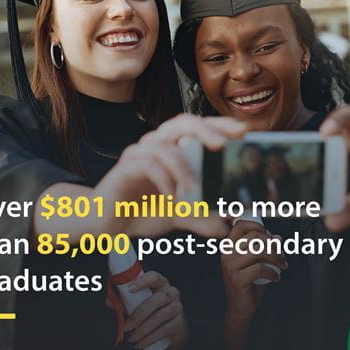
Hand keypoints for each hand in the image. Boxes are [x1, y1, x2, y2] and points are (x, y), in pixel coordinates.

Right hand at [96, 115, 246, 238]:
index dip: (220, 125)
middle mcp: (157, 144)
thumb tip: (224, 226)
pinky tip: (172, 198)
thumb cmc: (141, 210)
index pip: (198, 128)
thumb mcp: (177, 215)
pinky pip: (147, 164)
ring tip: (195, 191)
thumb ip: (199, 217)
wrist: (106, 222)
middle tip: (223, 145)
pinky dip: (164, 180)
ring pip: (165, 145)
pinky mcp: (126, 167)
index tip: (244, 132)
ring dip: (184, 168)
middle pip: (182, 123)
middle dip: (206, 129)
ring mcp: (140, 153)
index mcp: (172, 148)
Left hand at [124, 271, 187, 349]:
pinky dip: (150, 338)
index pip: (154, 277)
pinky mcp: (180, 322)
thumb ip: (125, 301)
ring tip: (131, 338)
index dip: (142, 282)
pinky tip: (140, 344)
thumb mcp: (140, 303)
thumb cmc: (152, 311)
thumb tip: (108, 301)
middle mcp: (171, 292)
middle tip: (126, 326)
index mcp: (160, 283)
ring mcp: (177, 307)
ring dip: (142, 329)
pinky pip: (164, 330)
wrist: (173, 328)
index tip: (130, 289)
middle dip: (139, 315)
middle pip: (157, 300)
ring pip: (159, 316)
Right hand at [222, 221, 285, 319]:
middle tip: (281, 252)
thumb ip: (264, 250)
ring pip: (258, 251)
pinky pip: (260, 268)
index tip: (269, 234)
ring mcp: (231, 266)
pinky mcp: (237, 278)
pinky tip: (276, 277)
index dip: (257, 226)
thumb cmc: (249, 284)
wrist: (241, 307)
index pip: (240, 226)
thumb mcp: (256, 262)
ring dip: (276, 257)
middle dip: (272, 243)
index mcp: (229, 247)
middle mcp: (227, 254)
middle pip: (253, 237)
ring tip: (282, 264)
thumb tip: (277, 238)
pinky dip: (272, 272)